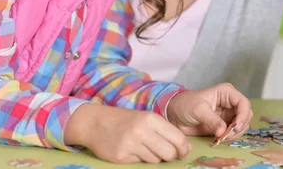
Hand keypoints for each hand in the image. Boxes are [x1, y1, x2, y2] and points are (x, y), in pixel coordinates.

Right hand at [65, 104, 191, 163]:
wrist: (95, 123)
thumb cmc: (125, 120)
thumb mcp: (146, 119)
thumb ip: (166, 131)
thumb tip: (186, 147)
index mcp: (151, 119)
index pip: (177, 138)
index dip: (183, 149)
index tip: (182, 152)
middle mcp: (142, 131)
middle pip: (169, 153)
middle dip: (170, 156)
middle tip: (165, 153)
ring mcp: (131, 144)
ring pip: (155, 160)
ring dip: (154, 157)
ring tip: (144, 148)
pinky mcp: (122, 156)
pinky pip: (140, 163)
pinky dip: (139, 159)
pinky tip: (132, 150)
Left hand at [166, 83, 253, 141]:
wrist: (175, 114)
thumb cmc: (186, 105)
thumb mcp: (199, 110)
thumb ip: (212, 120)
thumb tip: (223, 131)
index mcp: (226, 92)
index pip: (243, 103)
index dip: (243, 115)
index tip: (236, 127)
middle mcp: (230, 103)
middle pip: (246, 115)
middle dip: (239, 126)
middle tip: (226, 135)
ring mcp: (228, 114)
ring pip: (242, 125)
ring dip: (235, 133)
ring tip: (221, 137)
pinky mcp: (224, 125)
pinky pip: (234, 132)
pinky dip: (230, 137)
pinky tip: (220, 139)